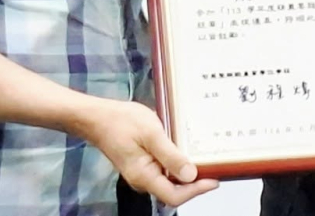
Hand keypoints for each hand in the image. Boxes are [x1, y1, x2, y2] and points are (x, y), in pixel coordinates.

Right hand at [76, 98, 218, 207]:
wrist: (97, 117)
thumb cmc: (121, 122)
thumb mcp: (151, 134)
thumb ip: (170, 155)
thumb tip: (191, 175)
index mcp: (144, 176)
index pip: (174, 196)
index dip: (196, 191)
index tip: (215, 178)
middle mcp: (144, 180)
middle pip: (175, 191)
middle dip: (196, 183)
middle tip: (216, 166)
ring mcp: (143, 173)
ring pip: (171, 181)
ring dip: (189, 173)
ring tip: (207, 159)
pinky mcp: (144, 164)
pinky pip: (165, 170)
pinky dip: (179, 164)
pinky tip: (189, 151)